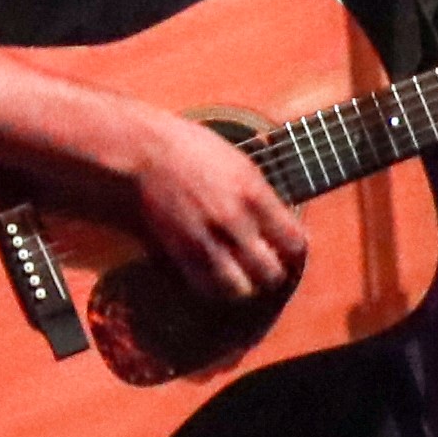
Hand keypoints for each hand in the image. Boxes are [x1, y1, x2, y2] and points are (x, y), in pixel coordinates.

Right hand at [123, 109, 305, 303]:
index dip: (294, 249)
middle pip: (270, 271)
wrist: (143, 151)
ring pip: (239, 287)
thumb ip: (260, 196)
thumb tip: (278, 222)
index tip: (287, 247)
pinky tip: (214, 276)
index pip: (293, 241)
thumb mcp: (239, 163)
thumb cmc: (190, 149)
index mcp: (253, 194)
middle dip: (272, 272)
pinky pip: (204, 285)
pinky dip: (214, 287)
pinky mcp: (177, 250)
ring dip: (243, 285)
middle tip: (266, 266)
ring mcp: (204, 238)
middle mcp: (232, 220)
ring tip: (241, 276)